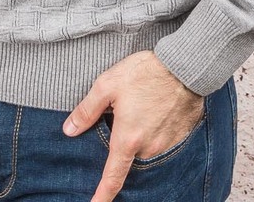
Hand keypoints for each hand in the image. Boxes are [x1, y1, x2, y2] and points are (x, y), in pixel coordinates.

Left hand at [62, 49, 204, 201]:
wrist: (183, 65)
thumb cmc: (145, 72)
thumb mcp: (107, 84)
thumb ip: (87, 110)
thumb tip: (69, 130)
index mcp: (128, 138)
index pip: (113, 177)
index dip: (103, 195)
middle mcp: (148, 147)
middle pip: (129, 157)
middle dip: (123, 144)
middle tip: (122, 118)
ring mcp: (166, 144)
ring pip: (145, 148)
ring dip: (140, 135)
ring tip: (140, 107)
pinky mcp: (180, 136)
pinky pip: (161, 140)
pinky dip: (154, 130)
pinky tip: (153, 109)